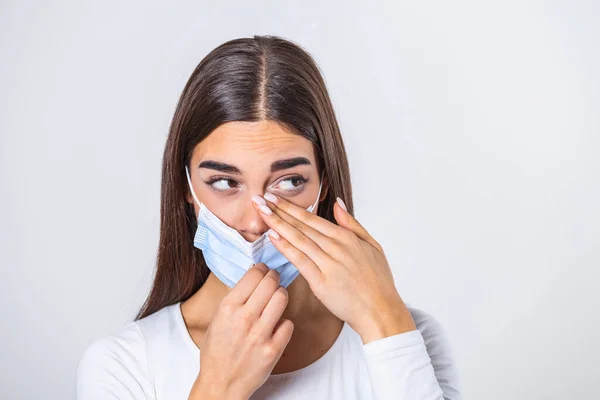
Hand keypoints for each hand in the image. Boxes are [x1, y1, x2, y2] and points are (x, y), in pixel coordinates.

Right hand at [189, 263, 292, 399]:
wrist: (221, 383)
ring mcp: (260, 334)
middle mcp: (244, 318)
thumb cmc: (216, 351)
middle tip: (274, 279)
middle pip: (271, 282)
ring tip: (277, 299)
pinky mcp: (273, 349)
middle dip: (274, 277)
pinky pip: (288, 324)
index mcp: (228, 308)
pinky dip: (284, 322)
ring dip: (281, 295)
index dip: (262, 269)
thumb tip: (253, 277)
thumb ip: (234, 299)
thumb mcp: (217, 319)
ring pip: (282, 298)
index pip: (254, 275)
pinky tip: (276, 325)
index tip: (264, 270)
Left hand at [252, 194, 415, 343]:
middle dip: (279, 210)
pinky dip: (286, 247)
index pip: (312, 218)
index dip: (291, 207)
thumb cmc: (378, 282)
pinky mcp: (321, 282)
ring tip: (261, 212)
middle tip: (259, 199)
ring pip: (298, 239)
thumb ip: (352, 224)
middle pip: (302, 225)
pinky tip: (272, 237)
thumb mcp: (372, 246)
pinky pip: (300, 261)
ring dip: (277, 224)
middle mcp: (336, 247)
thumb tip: (338, 204)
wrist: (380, 311)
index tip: (274, 197)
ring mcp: (328, 264)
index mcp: (347, 238)